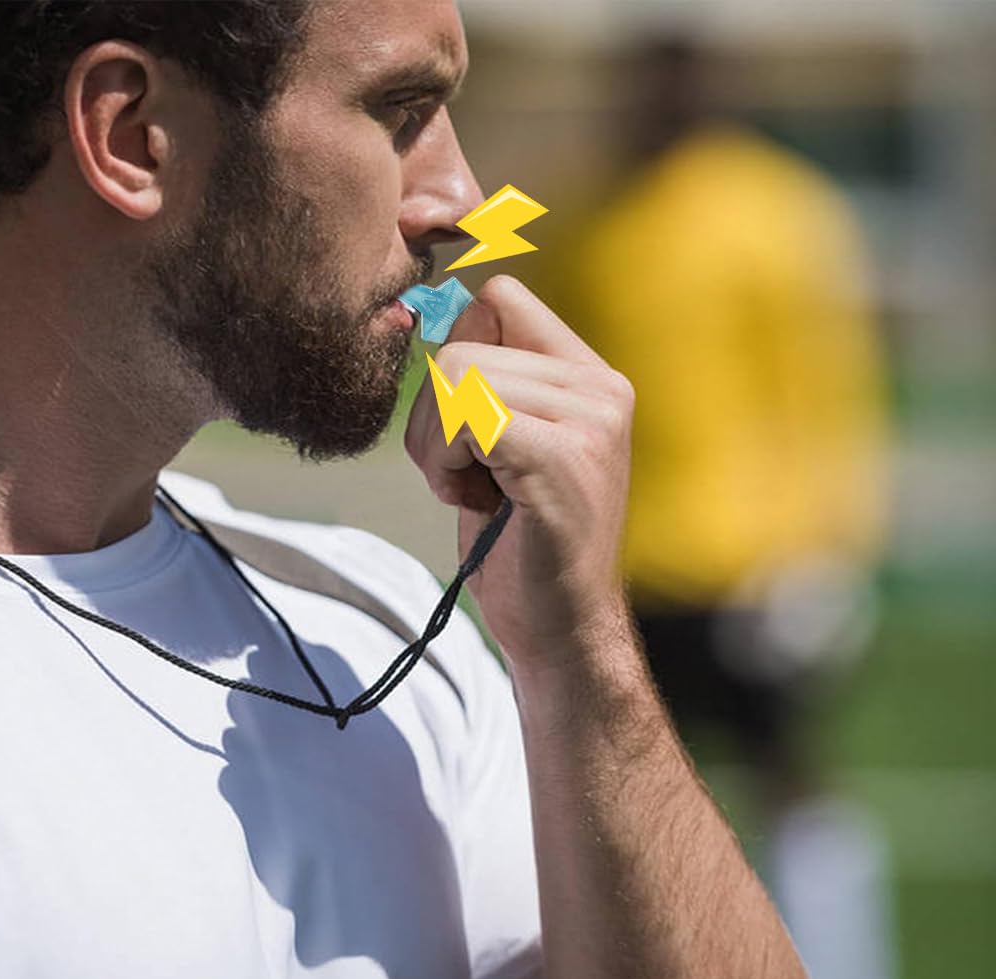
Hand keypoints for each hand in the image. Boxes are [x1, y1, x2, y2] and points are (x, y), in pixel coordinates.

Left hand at [404, 275, 634, 678]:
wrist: (560, 625)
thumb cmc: (519, 540)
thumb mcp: (501, 443)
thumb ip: (484, 379)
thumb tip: (434, 312)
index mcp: (589, 376)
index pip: (499, 298)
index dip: (456, 350)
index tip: (463, 423)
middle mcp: (600, 387)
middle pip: (463, 343)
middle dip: (433, 415)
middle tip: (464, 474)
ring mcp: (590, 419)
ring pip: (457, 376)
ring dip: (436, 442)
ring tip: (472, 489)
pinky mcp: (565, 456)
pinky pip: (467, 415)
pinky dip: (444, 460)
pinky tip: (474, 500)